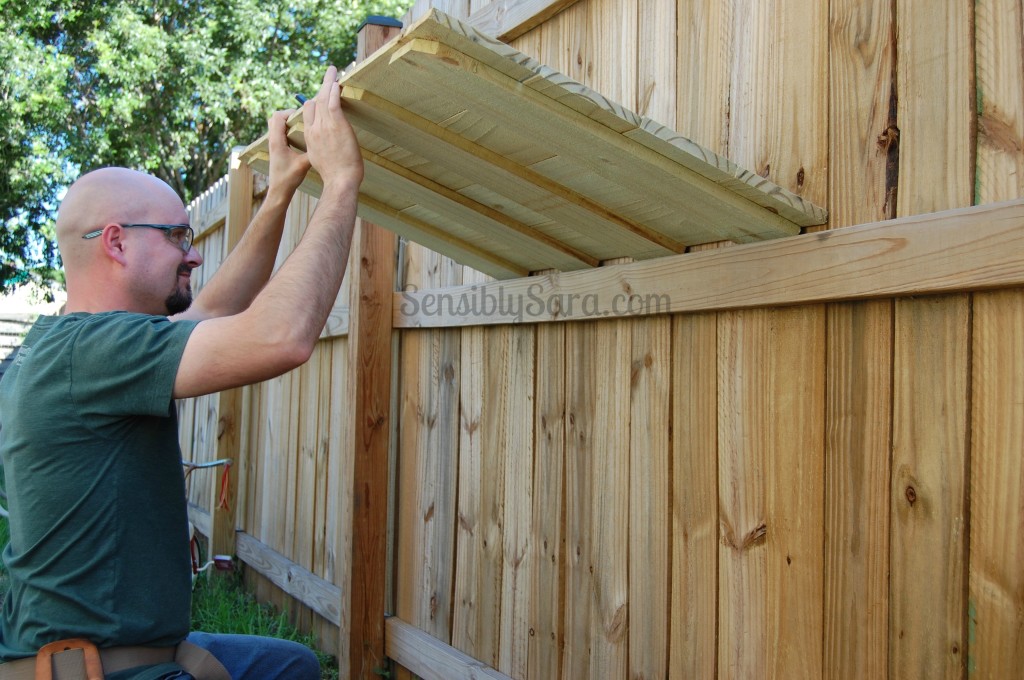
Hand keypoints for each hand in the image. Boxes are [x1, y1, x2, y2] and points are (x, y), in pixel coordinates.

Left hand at [267, 109, 310, 195]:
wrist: (279, 191)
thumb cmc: (289, 178)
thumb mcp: (304, 164)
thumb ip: (312, 152)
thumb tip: (326, 142)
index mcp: (277, 141)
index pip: (278, 116)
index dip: (290, 112)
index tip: (302, 116)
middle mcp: (272, 140)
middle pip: (275, 117)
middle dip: (288, 115)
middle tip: (301, 119)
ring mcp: (273, 144)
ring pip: (275, 124)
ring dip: (286, 122)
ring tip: (299, 125)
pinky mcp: (276, 149)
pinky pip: (278, 132)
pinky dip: (286, 129)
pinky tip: (297, 136)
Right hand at [301, 66, 363, 194]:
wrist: (339, 181)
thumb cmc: (334, 175)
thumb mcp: (320, 159)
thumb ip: (320, 147)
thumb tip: (325, 146)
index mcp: (309, 136)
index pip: (308, 113)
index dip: (314, 102)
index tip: (321, 95)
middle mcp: (314, 128)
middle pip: (314, 102)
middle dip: (321, 86)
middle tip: (328, 74)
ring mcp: (324, 126)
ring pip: (323, 99)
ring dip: (328, 82)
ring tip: (333, 70)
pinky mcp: (336, 125)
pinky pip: (332, 103)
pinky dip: (333, 91)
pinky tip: (336, 81)